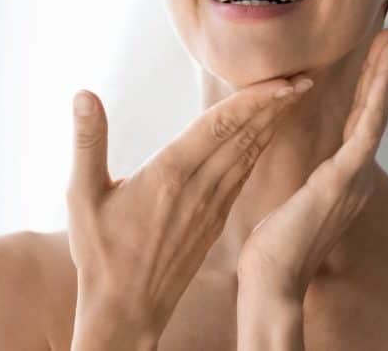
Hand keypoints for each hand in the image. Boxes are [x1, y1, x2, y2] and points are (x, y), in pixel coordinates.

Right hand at [65, 71, 313, 347]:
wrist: (126, 310)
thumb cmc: (101, 253)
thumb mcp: (82, 195)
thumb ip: (88, 142)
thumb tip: (83, 94)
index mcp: (171, 174)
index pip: (221, 126)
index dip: (255, 100)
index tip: (284, 80)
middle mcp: (200, 186)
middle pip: (245, 135)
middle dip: (276, 104)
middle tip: (304, 77)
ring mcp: (213, 205)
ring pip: (250, 153)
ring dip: (274, 122)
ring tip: (295, 96)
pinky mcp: (217, 219)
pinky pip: (245, 173)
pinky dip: (261, 147)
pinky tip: (269, 133)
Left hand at [236, 28, 387, 301]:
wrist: (273, 279)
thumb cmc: (278, 245)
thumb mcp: (299, 202)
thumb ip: (314, 182)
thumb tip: (314, 170)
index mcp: (345, 177)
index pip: (361, 124)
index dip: (369, 89)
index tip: (376, 60)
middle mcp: (358, 174)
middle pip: (375, 112)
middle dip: (383, 73)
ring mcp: (354, 176)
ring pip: (376, 114)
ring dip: (385, 75)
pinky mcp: (343, 179)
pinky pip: (366, 131)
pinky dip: (376, 99)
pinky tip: (383, 74)